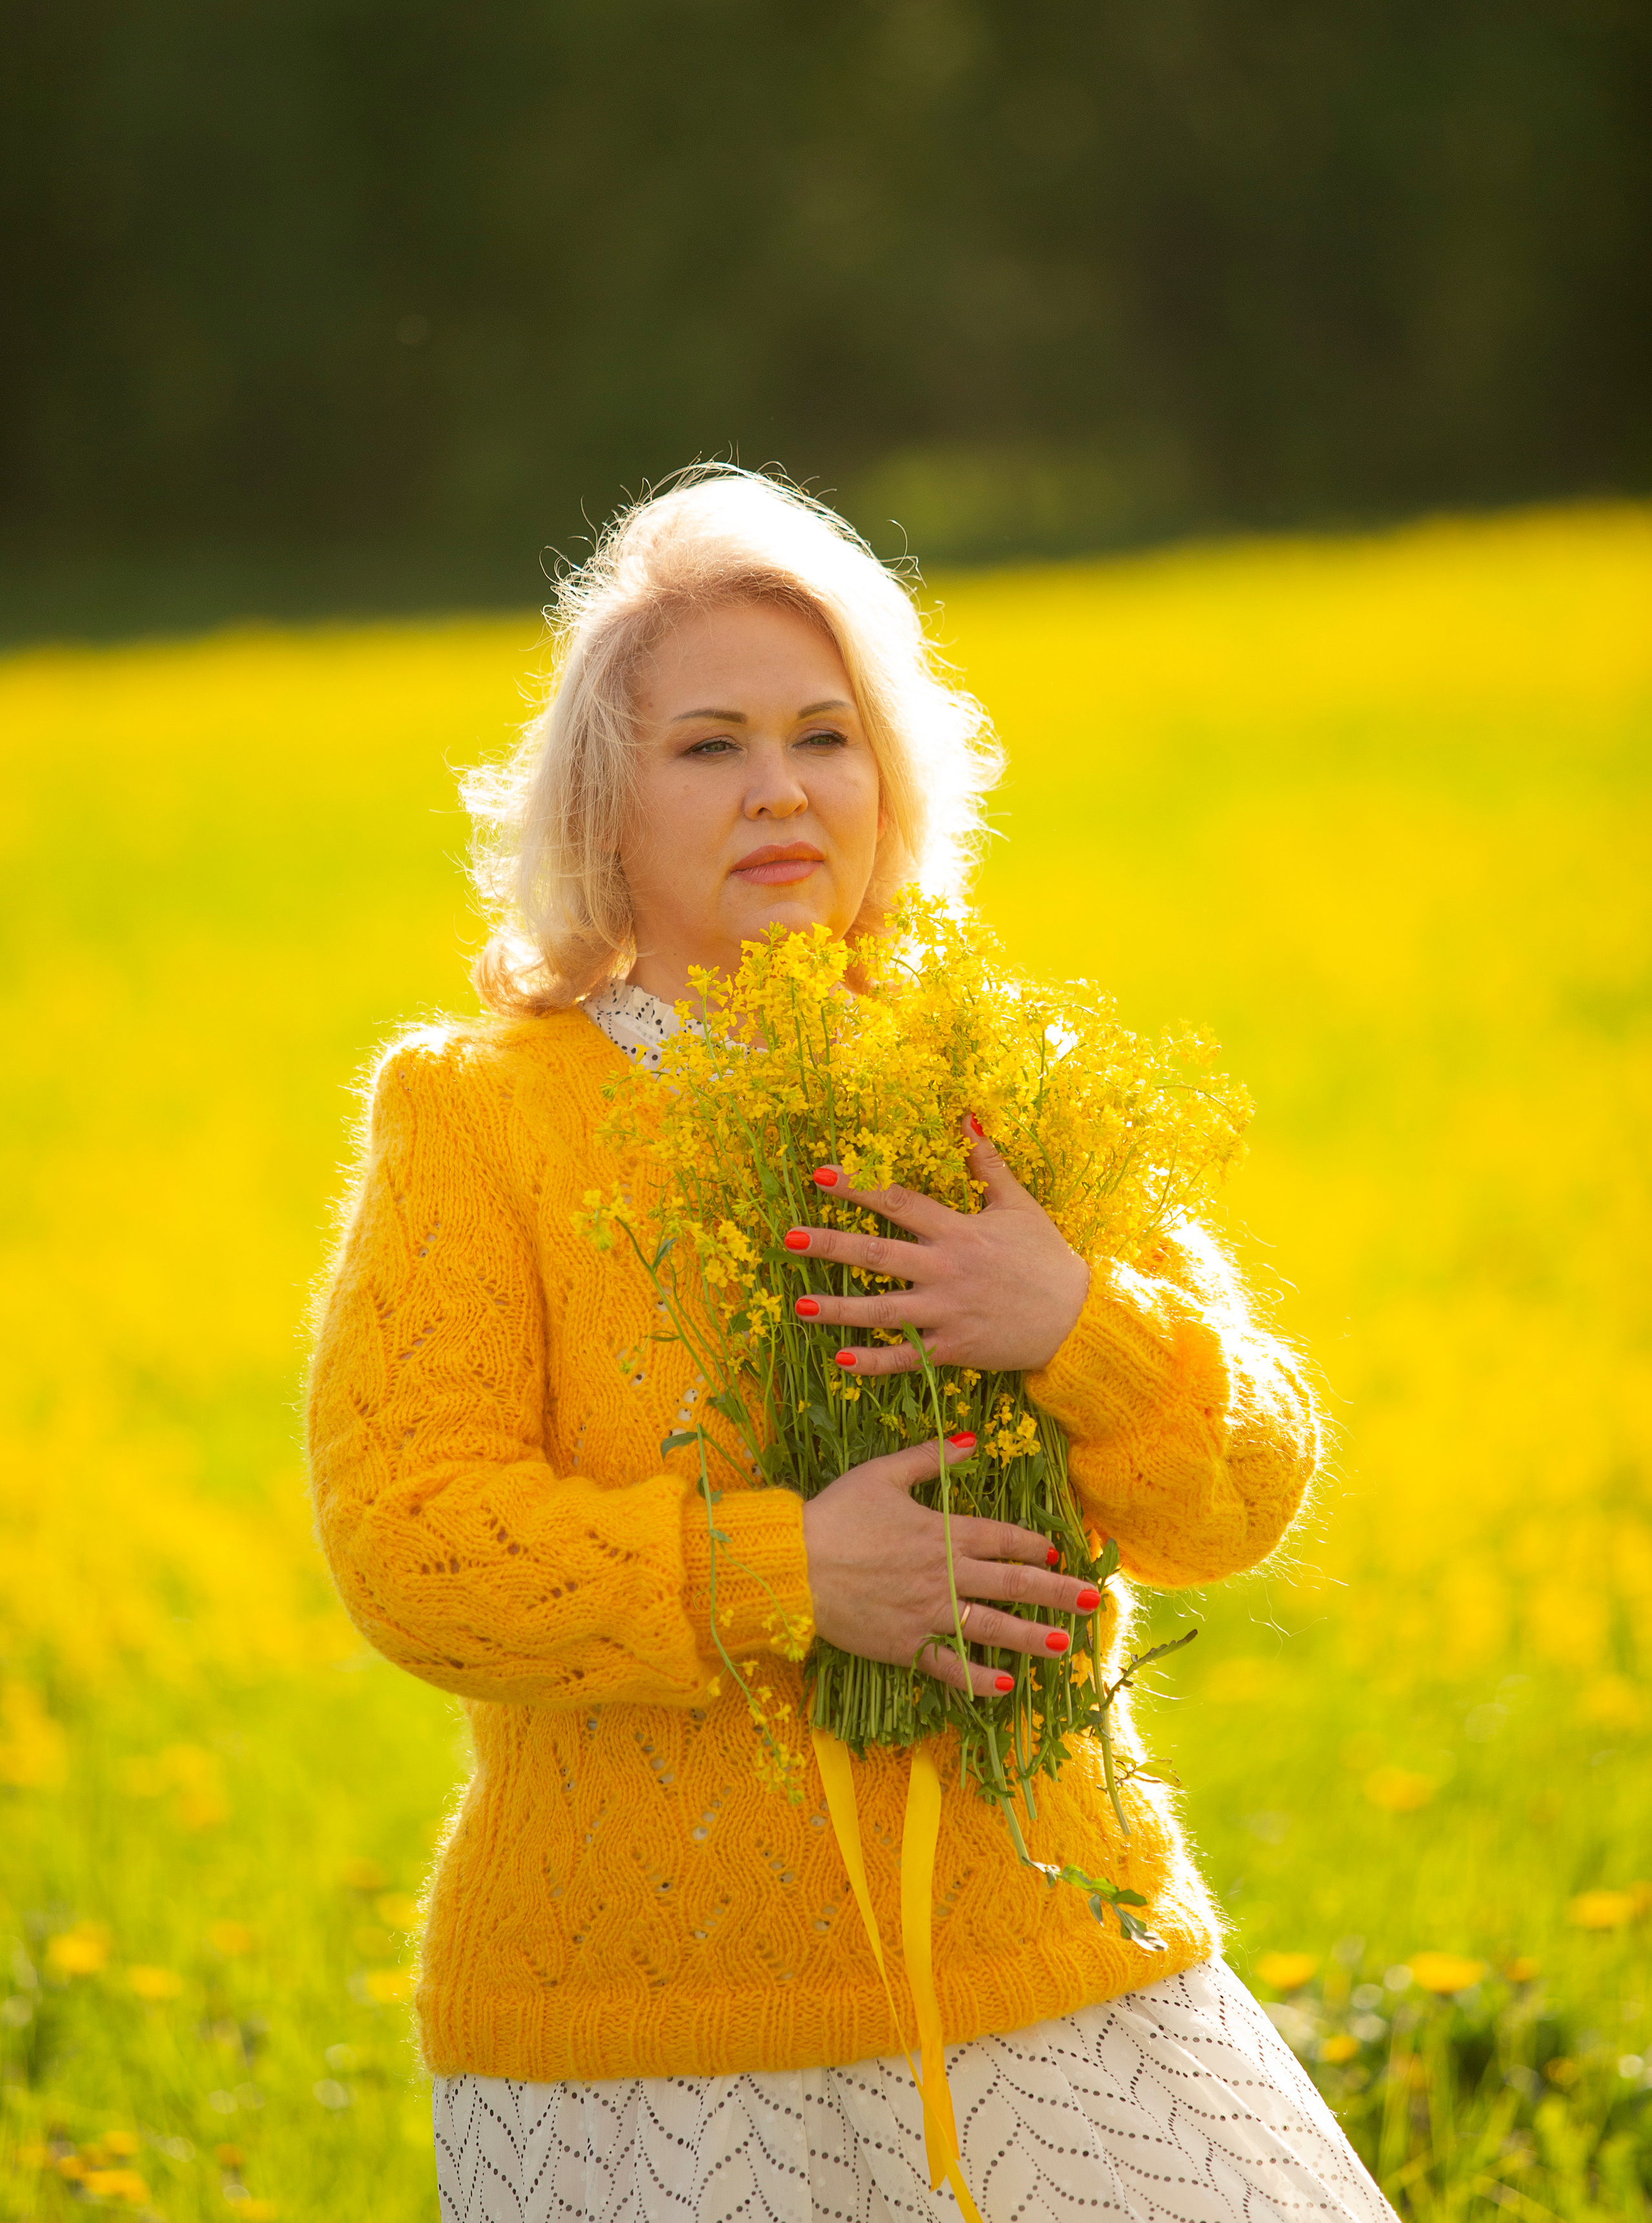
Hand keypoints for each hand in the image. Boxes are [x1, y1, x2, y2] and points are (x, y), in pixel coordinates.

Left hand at [783, 1115, 1090, 1376]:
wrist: (1078, 1319)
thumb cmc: (1046, 1258)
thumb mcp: (1019, 1205)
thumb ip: (987, 1165)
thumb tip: (967, 1119)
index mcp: (958, 1231)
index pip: (899, 1203)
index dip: (859, 1187)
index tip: (820, 1175)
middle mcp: (946, 1270)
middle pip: (878, 1256)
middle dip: (831, 1246)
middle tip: (789, 1239)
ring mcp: (947, 1313)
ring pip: (882, 1310)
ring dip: (838, 1309)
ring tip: (798, 1306)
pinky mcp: (953, 1349)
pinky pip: (907, 1356)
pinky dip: (875, 1361)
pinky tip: (841, 1361)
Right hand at [801, 1435, 1100, 1697]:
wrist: (796, 1564)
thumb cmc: (836, 1514)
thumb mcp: (883, 1474)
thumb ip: (931, 1458)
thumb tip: (973, 1441)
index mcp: (943, 1531)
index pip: (1001, 1538)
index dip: (1029, 1544)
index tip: (1052, 1551)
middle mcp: (945, 1574)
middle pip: (1011, 1583)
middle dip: (1054, 1592)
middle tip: (1089, 1600)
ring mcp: (929, 1613)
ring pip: (992, 1626)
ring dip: (1032, 1637)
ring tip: (1065, 1646)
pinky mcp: (907, 1645)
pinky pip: (950, 1665)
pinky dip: (978, 1678)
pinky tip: (1005, 1687)